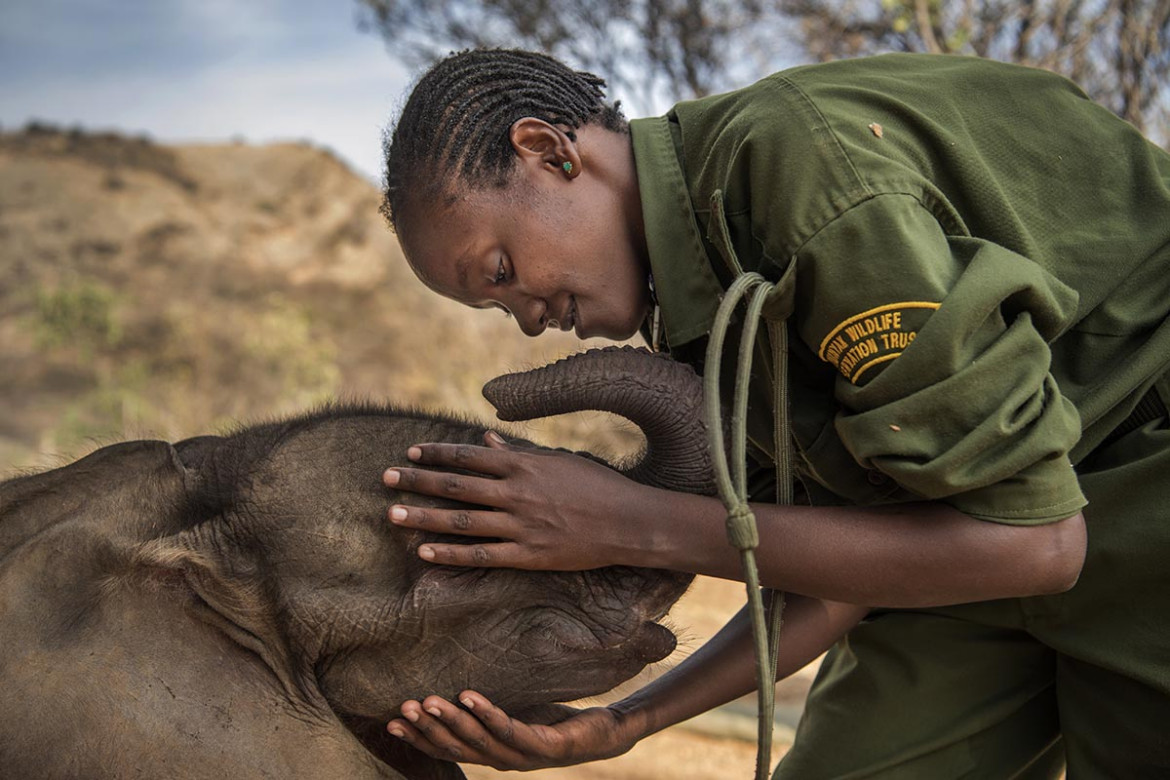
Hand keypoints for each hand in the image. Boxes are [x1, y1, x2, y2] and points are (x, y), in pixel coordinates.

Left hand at [384, 431, 655, 569]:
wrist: (629, 522)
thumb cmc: (597, 486)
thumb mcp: (559, 460)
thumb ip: (520, 453)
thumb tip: (487, 442)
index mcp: (524, 465)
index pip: (469, 456)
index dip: (437, 454)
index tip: (411, 453)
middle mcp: (517, 493)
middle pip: (456, 486)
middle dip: (418, 481)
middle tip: (386, 478)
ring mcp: (521, 526)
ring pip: (461, 520)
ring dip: (423, 516)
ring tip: (392, 513)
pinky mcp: (528, 555)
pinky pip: (481, 555)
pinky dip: (451, 554)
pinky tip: (425, 552)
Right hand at [386, 691, 640, 770]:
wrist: (606, 733)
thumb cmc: (557, 720)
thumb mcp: (517, 712)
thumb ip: (488, 708)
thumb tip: (456, 681)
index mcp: (492, 754)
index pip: (448, 750)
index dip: (419, 739)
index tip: (391, 722)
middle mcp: (504, 759)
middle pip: (457, 747)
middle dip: (428, 728)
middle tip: (403, 708)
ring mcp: (524, 755)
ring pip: (480, 741)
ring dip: (451, 721)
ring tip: (428, 700)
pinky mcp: (546, 746)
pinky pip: (511, 729)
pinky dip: (488, 714)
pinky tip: (470, 695)